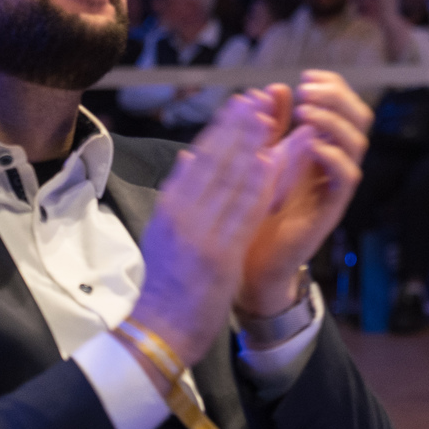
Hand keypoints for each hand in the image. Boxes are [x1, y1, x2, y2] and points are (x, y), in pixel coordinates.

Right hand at [130, 92, 282, 365]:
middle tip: (258, 97)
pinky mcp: (220, 254)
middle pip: (214, 161)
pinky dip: (257, 184)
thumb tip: (188, 157)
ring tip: (270, 117)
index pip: (198, 157)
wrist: (158, 331)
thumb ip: (179, 196)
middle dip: (238, 126)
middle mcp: (183, 214)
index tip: (239, 102)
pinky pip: (243, 212)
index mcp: (170, 207)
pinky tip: (271, 160)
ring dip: (252, 145)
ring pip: (230, 180)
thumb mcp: (163, 233)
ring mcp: (201, 233)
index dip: (221, 127)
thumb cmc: (165, 285)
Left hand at [234, 70, 372, 316]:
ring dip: (333, 121)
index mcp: (320, 145)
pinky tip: (311, 144)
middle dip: (336, 97)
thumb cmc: (256, 208)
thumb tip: (275, 87)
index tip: (304, 77)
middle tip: (306, 91)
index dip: (332, 86)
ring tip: (305, 113)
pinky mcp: (331, 208)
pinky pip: (347, 178)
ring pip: (357, 143)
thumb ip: (270, 124)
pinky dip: (333, 156)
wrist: (249, 260)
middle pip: (359, 118)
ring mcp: (334, 185)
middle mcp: (333, 162)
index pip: (342, 105)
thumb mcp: (261, 158)